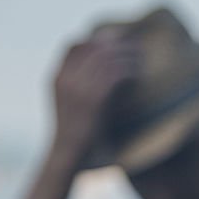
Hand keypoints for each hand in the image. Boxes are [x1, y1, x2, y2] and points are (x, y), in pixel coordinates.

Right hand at [51, 33, 140, 161]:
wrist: (67, 159)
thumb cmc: (73, 137)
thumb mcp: (70, 107)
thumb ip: (79, 88)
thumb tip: (102, 76)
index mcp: (56, 78)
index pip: (75, 45)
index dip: (96, 39)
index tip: (115, 40)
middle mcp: (66, 79)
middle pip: (94, 47)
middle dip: (117, 43)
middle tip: (135, 46)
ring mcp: (79, 88)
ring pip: (107, 57)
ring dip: (127, 55)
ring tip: (141, 58)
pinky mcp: (94, 100)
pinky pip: (115, 74)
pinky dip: (129, 70)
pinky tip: (138, 74)